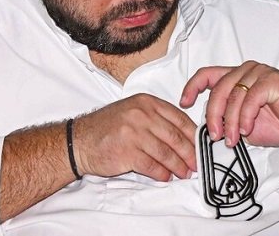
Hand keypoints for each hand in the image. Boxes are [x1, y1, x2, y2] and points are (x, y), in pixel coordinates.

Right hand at [74, 93, 196, 180]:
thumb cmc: (107, 128)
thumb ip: (156, 119)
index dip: (192, 134)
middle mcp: (141, 115)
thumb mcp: (132, 112)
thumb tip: (183, 135)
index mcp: (146, 102)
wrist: (79, 140)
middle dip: (189, 153)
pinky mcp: (127, 152)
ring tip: (183, 173)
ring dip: (177, 166)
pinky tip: (165, 177)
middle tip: (196, 164)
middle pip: (175, 137)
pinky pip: (152, 166)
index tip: (199, 146)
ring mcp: (134, 133)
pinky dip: (161, 173)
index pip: (178, 118)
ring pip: (165, 153)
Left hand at [180, 60, 278, 147]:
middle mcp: (246, 71)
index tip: (184, 103)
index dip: (192, 87)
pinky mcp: (271, 80)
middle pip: (217, 89)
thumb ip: (226, 120)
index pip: (207, 75)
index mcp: (236, 78)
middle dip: (213, 116)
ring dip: (230, 121)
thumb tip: (208, 127)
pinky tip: (246, 129)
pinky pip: (250, 98)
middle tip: (215, 136)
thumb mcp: (243, 125)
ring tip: (233, 139)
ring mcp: (259, 73)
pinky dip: (245, 117)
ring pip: (233, 96)